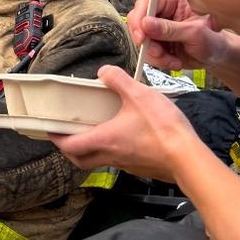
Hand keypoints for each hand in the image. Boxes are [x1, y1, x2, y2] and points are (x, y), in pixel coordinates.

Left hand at [55, 65, 197, 181]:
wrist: (189, 157)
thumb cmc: (163, 128)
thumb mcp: (138, 94)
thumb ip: (117, 80)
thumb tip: (103, 73)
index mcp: (105, 140)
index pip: (69, 146)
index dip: (56, 138)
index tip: (50, 128)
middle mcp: (111, 156)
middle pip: (80, 160)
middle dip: (69, 148)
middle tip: (67, 132)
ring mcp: (126, 165)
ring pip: (98, 161)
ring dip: (90, 148)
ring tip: (94, 128)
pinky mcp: (140, 167)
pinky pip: (117, 160)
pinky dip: (111, 150)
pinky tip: (122, 134)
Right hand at [128, 0, 227, 73]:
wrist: (217, 57)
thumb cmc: (212, 40)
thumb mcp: (194, 33)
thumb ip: (170, 29)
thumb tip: (145, 24)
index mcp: (171, 1)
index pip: (148, 2)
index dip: (140, 17)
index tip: (142, 36)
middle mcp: (161, 13)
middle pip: (138, 21)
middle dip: (146, 41)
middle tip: (158, 53)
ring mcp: (157, 30)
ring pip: (141, 40)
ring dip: (154, 55)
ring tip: (173, 61)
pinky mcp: (157, 45)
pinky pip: (147, 53)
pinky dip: (159, 62)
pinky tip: (174, 63)